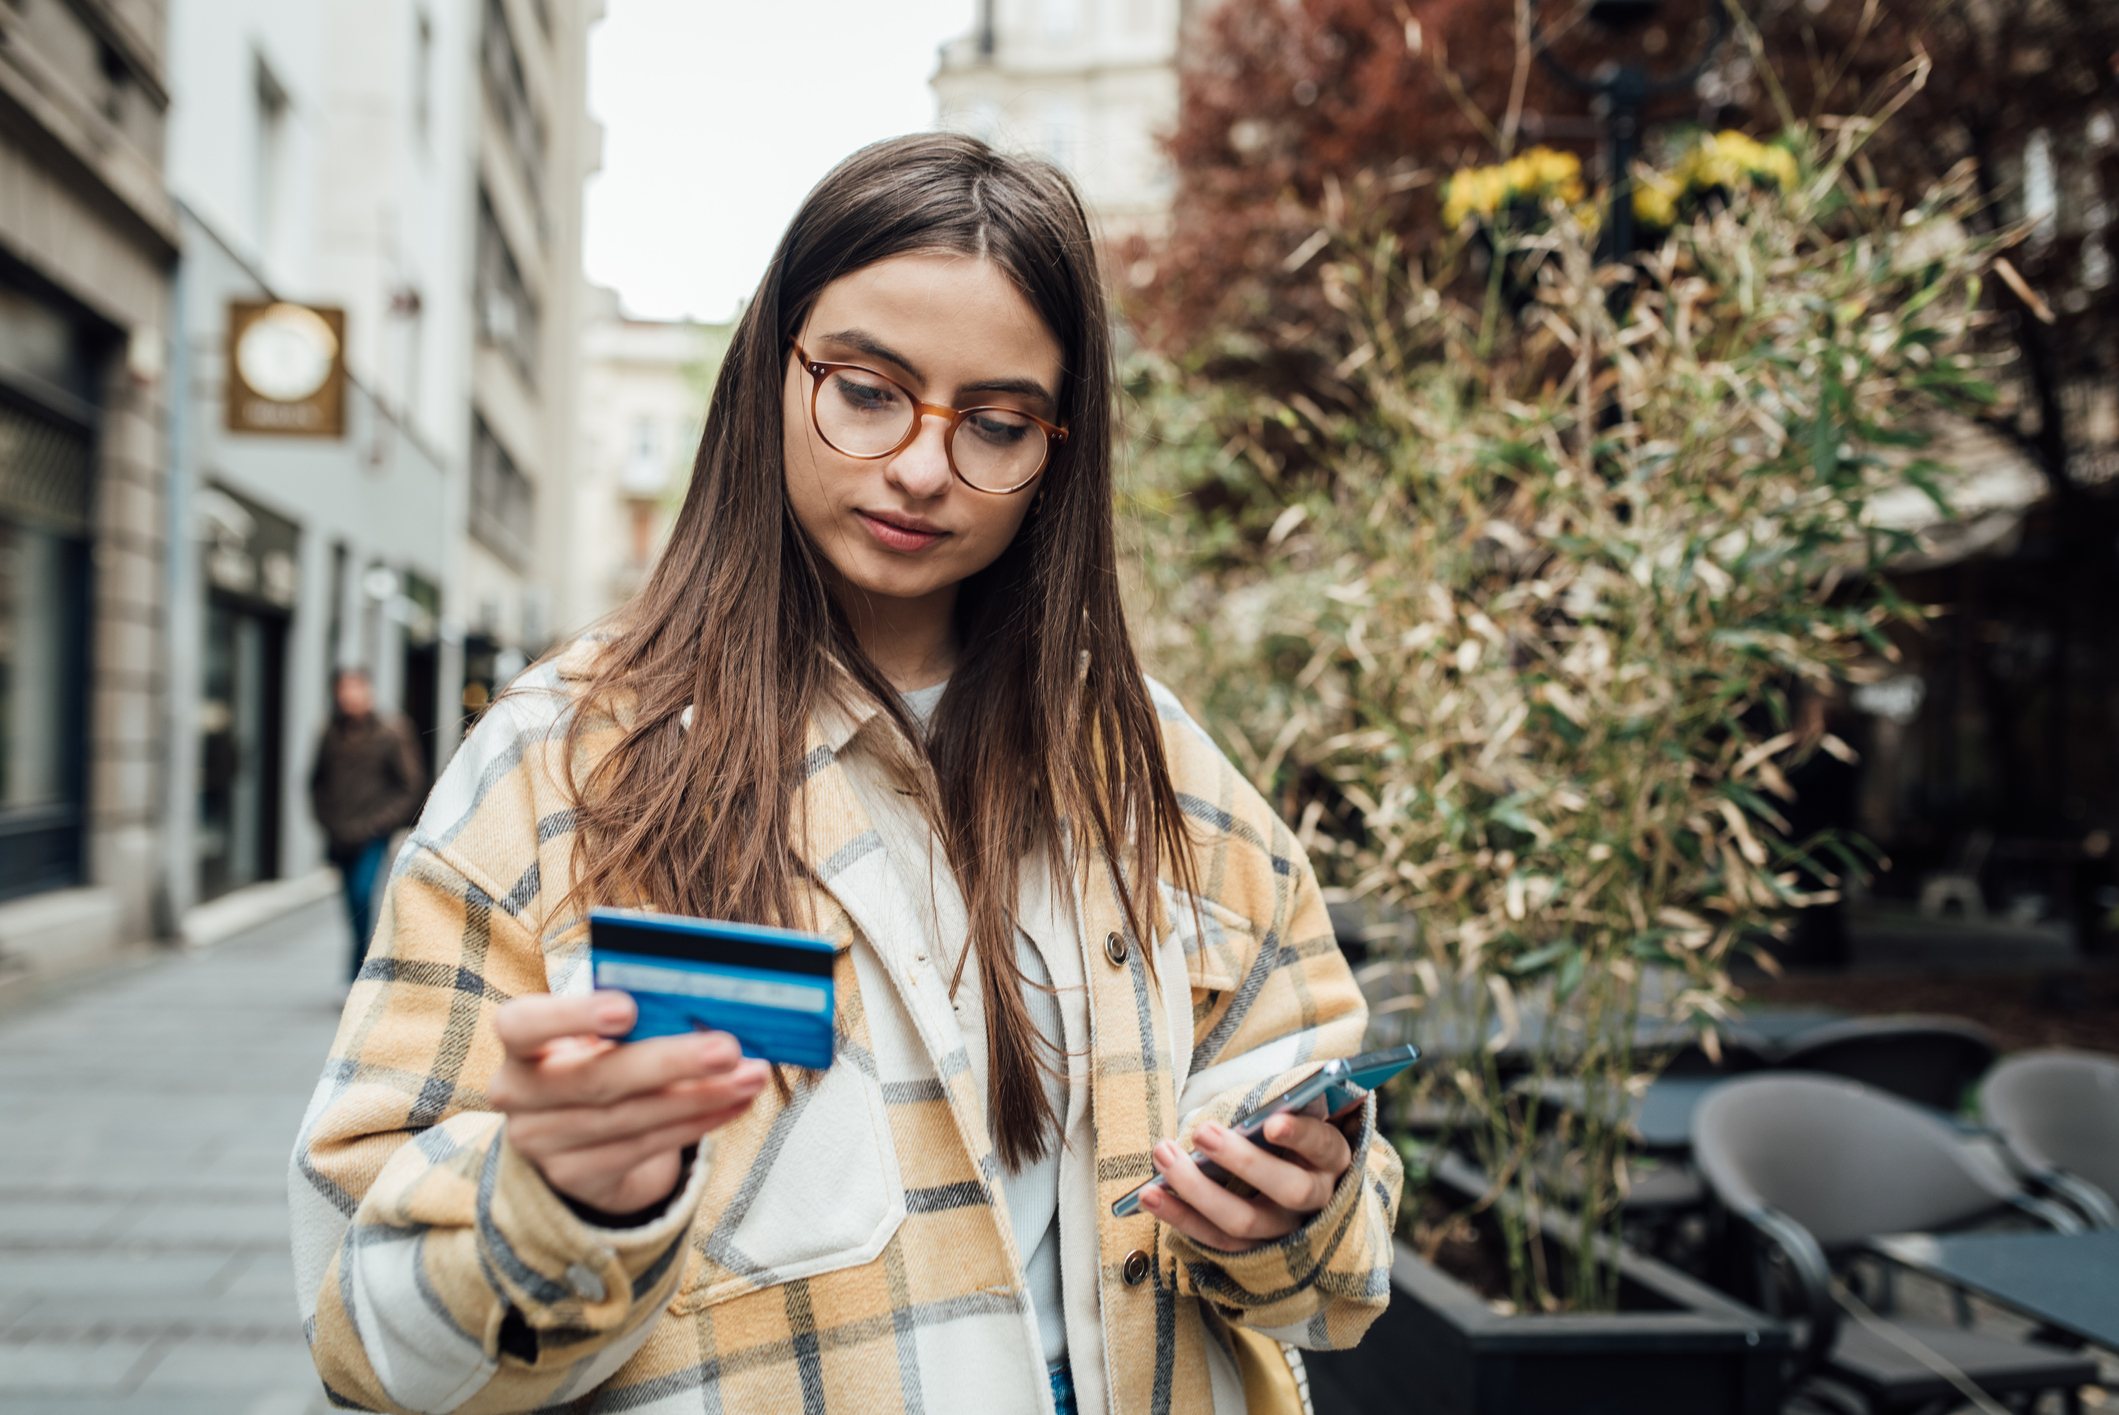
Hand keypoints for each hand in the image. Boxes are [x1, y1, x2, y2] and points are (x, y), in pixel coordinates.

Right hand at [488, 992, 767, 1215]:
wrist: (571, 1124)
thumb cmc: (597, 1049)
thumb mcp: (598, 1027)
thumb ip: (634, 1011)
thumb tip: (703, 1001)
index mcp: (520, 1038)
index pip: (522, 1024)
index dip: (571, 1017)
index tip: (628, 1008)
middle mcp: (518, 1092)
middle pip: (595, 1079)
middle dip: (670, 1063)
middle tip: (727, 1048)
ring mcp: (542, 1141)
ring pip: (630, 1119)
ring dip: (700, 1097)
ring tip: (751, 1075)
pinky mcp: (574, 1175)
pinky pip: (645, 1147)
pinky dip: (696, 1122)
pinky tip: (733, 1103)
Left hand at [1139, 1110, 1353, 1252]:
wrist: (1303, 1186)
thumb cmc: (1288, 1136)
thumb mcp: (1296, 1116)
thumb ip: (1283, 1105)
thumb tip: (1261, 1097)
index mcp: (1332, 1158)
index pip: (1322, 1145)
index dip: (1300, 1135)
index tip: (1271, 1122)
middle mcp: (1315, 1200)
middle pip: (1287, 1189)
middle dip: (1242, 1161)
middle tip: (1203, 1132)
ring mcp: (1285, 1231)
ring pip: (1244, 1222)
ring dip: (1197, 1190)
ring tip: (1163, 1155)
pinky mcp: (1254, 1251)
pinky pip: (1216, 1241)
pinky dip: (1181, 1218)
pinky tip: (1150, 1195)